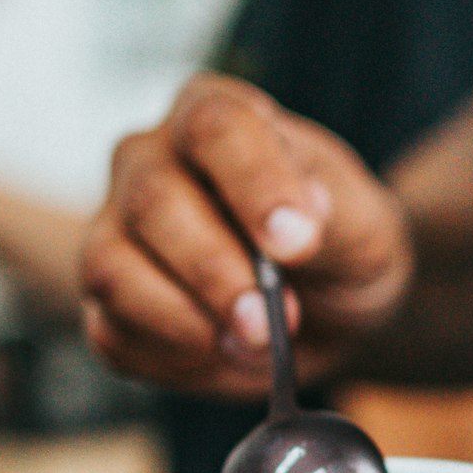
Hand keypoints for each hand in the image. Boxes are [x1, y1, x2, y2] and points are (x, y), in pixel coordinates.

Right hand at [80, 74, 413, 397]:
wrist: (326, 311)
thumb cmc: (338, 247)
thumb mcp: (364, 227)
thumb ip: (334, 216)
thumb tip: (291, 229)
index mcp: (214, 115)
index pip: (214, 127)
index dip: (253, 184)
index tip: (296, 244)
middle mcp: (149, 160)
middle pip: (152, 199)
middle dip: (215, 271)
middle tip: (269, 322)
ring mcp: (117, 229)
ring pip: (111, 266)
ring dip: (184, 320)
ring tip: (252, 343)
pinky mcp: (108, 301)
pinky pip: (112, 331)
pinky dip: (170, 356)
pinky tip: (220, 353)